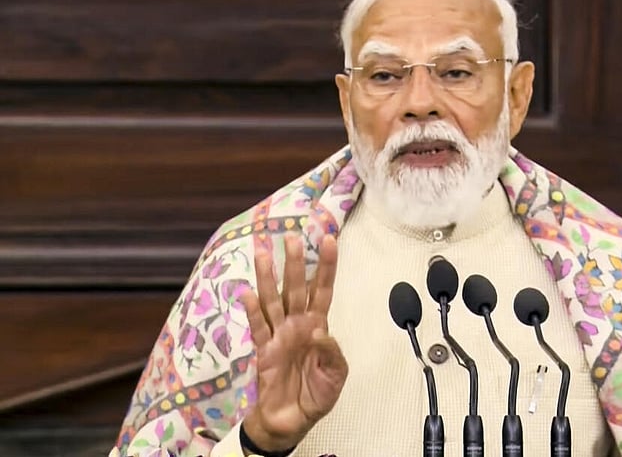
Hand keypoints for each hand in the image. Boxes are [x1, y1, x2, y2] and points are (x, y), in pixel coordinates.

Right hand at [239, 233, 347, 451]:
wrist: (292, 421)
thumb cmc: (316, 395)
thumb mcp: (336, 376)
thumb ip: (332, 353)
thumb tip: (320, 331)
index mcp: (318, 326)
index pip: (324, 290)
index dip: (327, 266)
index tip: (330, 240)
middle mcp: (297, 324)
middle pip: (296, 288)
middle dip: (295, 263)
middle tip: (291, 237)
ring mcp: (279, 335)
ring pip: (273, 300)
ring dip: (269, 277)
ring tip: (263, 252)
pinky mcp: (263, 351)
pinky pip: (258, 327)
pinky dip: (252, 311)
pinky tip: (247, 293)